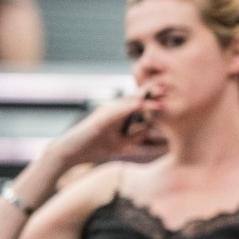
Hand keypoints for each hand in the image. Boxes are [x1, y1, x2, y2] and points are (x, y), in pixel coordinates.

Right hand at [50, 89, 164, 168]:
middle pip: (134, 97)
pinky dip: (129, 107)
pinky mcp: (99, 120)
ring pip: (128, 101)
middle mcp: (112, 110)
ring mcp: (105, 113)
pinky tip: (140, 104)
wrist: (69, 154)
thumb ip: (136, 136)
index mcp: (118, 115)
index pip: (138, 103)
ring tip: (161, 90)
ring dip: (145, 96)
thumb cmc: (94, 148)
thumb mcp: (121, 144)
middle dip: (151, 90)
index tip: (169, 93)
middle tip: (168, 85)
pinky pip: (116, 112)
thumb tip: (150, 129)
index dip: (152, 97)